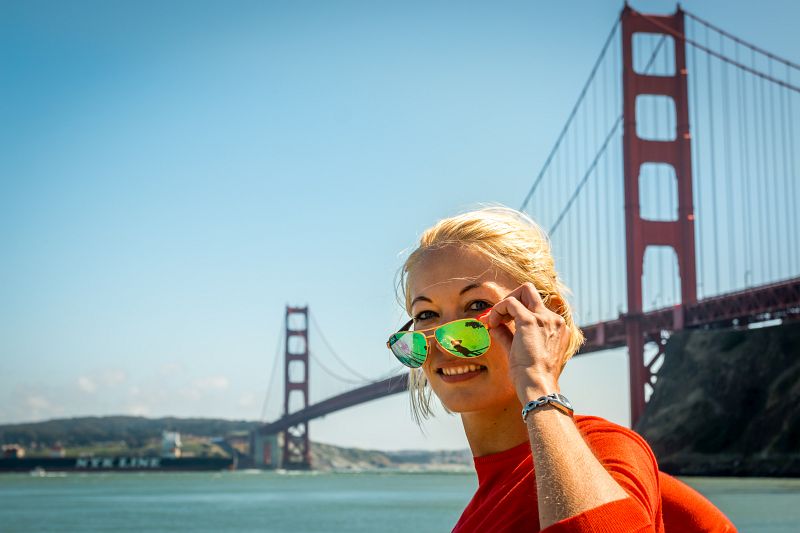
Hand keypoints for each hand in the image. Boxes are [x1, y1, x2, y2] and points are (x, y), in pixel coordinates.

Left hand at [480, 282, 569, 402]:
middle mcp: (554, 320)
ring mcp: (544, 318)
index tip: (501, 322)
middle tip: (498, 315)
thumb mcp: (520, 353)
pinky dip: (498, 309)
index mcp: (557, 328)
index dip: (516, 311)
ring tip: (493, 321)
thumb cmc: (531, 377)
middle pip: (531, 292)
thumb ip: (509, 336)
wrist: (538, 386)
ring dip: (504, 303)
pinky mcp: (530, 320)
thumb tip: (495, 327)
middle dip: (512, 298)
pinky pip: (510, 302)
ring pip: (523, 291)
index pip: (537, 307)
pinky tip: (492, 324)